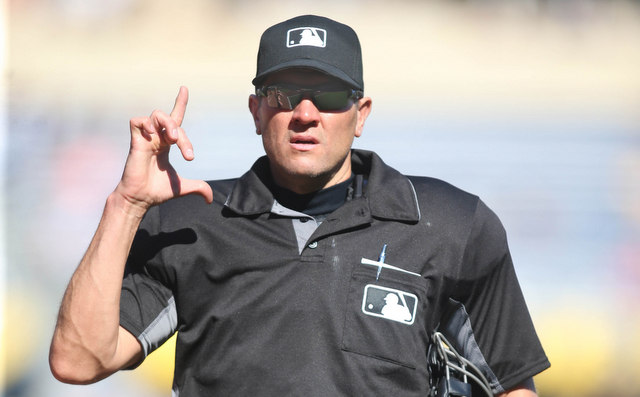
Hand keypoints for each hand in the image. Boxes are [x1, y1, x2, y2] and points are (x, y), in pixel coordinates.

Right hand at [114, 86, 213, 213]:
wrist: (140, 200)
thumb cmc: (156, 191)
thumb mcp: (182, 187)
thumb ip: (198, 187)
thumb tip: (210, 199)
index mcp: (166, 144)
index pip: (174, 119)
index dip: (180, 103)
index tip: (184, 89)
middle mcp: (156, 138)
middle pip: (172, 120)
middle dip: (183, 135)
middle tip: (188, 154)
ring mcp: (145, 139)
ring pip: (157, 115)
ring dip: (169, 124)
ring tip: (174, 141)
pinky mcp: (135, 142)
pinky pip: (137, 121)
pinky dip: (147, 123)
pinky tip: (154, 135)